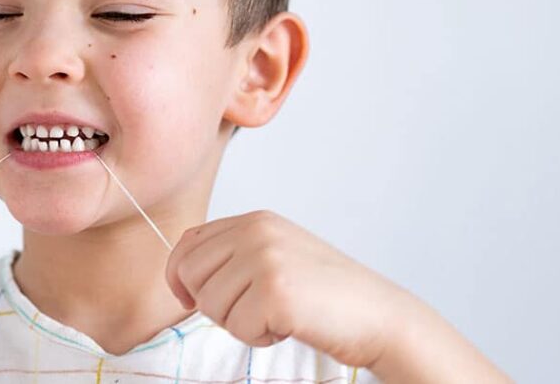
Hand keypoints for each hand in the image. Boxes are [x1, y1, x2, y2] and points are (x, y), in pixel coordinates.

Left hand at [164, 210, 410, 368]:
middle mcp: (257, 232)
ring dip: (239, 323)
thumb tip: (179, 275)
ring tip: (277, 315)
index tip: (189, 298)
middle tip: (250, 311)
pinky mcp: (274, 292)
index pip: (187, 242)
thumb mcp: (274, 257)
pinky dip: (259, 338)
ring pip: (210, 305)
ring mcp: (265, 259)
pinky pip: (237, 328)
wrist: (379, 316)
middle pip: (190, 274)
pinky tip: (289, 326)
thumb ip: (232, 255)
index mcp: (255, 221)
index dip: (179, 276)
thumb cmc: (325, 296)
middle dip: (211, 304)